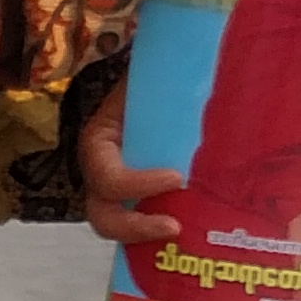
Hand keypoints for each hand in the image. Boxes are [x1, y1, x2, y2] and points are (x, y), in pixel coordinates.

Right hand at [72, 81, 180, 247]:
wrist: (170, 80)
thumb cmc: (162, 78)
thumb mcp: (157, 76)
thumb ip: (173, 79)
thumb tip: (198, 60)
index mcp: (101, 140)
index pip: (105, 175)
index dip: (134, 184)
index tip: (177, 177)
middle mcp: (106, 171)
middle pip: (102, 214)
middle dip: (132, 227)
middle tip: (174, 226)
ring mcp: (124, 189)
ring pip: (119, 226)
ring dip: (146, 238)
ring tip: (183, 236)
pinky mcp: (146, 200)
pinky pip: (144, 223)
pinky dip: (161, 239)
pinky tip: (195, 238)